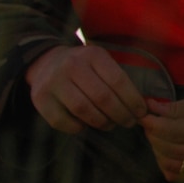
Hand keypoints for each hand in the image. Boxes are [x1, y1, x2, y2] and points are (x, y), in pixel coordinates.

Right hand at [26, 44, 148, 133]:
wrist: (46, 63)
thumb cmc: (83, 67)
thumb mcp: (101, 63)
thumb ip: (118, 80)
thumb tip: (142, 107)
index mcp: (92, 55)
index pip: (118, 81)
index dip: (133, 100)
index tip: (141, 112)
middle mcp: (72, 66)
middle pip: (103, 98)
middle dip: (120, 115)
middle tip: (128, 122)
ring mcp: (54, 82)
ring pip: (84, 111)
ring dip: (102, 122)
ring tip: (110, 124)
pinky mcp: (41, 99)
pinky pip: (64, 122)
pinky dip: (79, 127)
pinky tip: (86, 124)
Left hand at [141, 92, 183, 182]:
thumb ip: (174, 108)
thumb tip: (149, 107)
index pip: (169, 130)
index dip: (151, 123)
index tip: (142, 115)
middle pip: (166, 147)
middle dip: (152, 134)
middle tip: (150, 123)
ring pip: (168, 164)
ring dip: (157, 150)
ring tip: (158, 136)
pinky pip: (176, 176)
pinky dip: (166, 164)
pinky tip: (167, 150)